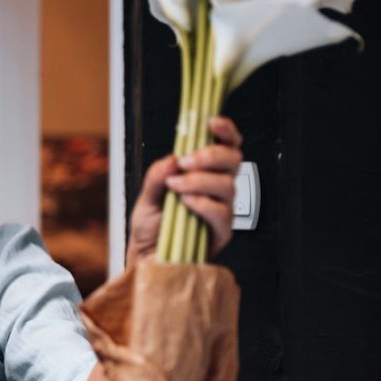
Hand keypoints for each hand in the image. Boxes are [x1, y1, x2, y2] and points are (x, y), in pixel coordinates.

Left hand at [127, 117, 242, 264]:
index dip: (225, 131)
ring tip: (177, 188)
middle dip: (210, 155)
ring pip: (228, 185)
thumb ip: (157, 176)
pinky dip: (202, 204)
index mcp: (202, 173)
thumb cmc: (150, 228)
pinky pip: (222, 212)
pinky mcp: (221, 231)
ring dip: (200, 181)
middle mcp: (216, 189)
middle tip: (186, 162)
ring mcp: (221, 209)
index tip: (212, 122)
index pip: (225, 145)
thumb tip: (171, 159)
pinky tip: (186, 204)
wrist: (146, 258)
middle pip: (233, 159)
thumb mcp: (146, 196)